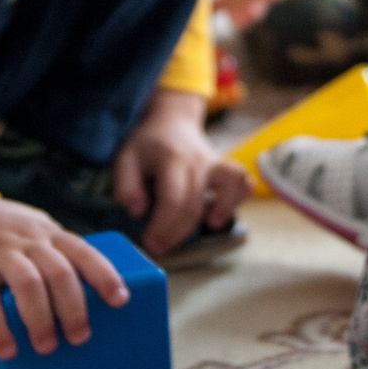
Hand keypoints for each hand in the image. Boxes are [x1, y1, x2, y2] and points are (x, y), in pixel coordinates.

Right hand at [0, 198, 129, 360]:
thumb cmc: (4, 231)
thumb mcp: (35, 231)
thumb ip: (57, 255)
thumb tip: (89, 297)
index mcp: (50, 234)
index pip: (84, 251)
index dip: (104, 275)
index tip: (121, 300)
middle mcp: (29, 241)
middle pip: (59, 273)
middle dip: (74, 308)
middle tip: (79, 337)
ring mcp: (1, 253)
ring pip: (28, 284)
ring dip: (41, 319)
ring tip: (47, 346)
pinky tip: (8, 350)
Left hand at [113, 88, 250, 257]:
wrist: (172, 121)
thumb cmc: (147, 144)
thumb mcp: (125, 158)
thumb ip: (125, 186)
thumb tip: (137, 211)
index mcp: (171, 159)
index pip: (172, 200)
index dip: (162, 227)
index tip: (150, 242)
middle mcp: (197, 161)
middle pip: (195, 204)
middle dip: (177, 233)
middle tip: (160, 247)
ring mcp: (215, 164)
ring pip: (227, 188)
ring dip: (221, 211)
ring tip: (208, 226)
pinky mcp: (224, 169)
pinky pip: (242, 181)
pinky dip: (238, 198)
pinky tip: (222, 214)